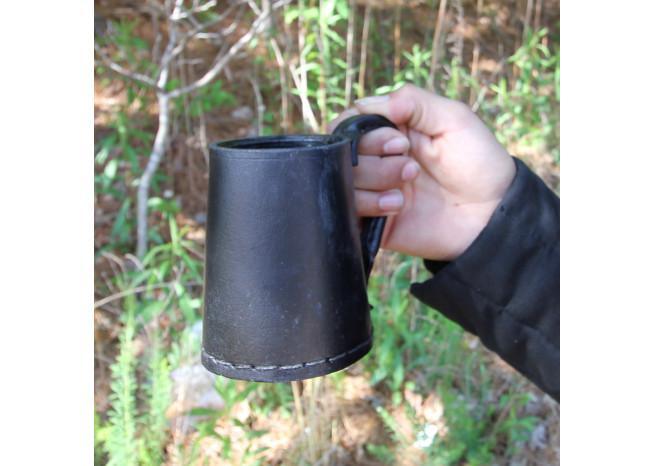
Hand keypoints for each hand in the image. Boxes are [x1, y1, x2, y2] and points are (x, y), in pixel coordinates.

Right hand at [329, 84, 515, 260]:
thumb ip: (411, 101)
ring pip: (345, 179)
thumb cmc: (478, 162)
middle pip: (343, 151)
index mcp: (392, 130)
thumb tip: (361, 104)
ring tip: (408, 186)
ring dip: (376, 178)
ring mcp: (374, 190)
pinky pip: (349, 210)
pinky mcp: (374, 221)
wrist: (493, 213)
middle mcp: (378, 159)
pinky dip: (370, 204)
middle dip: (375, 155)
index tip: (398, 140)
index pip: (350, 122)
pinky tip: (397, 205)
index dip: (362, 129)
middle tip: (410, 165)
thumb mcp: (453, 118)